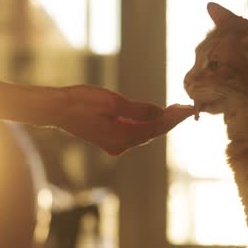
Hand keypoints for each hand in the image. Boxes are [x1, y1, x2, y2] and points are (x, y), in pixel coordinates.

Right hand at [53, 85, 194, 154]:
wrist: (57, 109)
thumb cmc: (82, 102)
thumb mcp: (113, 103)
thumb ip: (139, 110)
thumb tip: (161, 114)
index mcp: (123, 137)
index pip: (157, 128)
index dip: (175, 118)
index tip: (190, 109)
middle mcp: (121, 145)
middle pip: (153, 133)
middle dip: (171, 121)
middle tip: (187, 108)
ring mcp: (114, 144)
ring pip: (144, 134)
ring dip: (160, 123)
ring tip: (176, 110)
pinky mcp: (109, 138)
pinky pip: (134, 133)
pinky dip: (146, 125)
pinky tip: (154, 116)